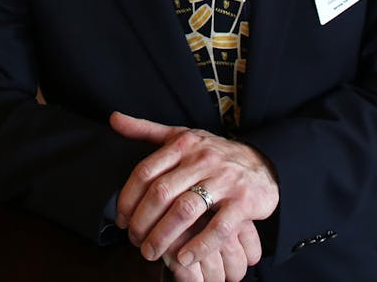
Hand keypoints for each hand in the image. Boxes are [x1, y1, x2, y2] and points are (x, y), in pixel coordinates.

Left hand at [110, 111, 277, 279]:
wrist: (263, 162)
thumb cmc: (214, 153)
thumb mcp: (181, 136)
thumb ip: (146, 130)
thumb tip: (113, 119)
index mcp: (183, 144)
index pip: (145, 171)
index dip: (128, 198)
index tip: (121, 219)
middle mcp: (202, 159)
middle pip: (161, 193)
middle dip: (142, 221)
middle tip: (134, 241)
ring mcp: (225, 180)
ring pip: (186, 210)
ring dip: (164, 236)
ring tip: (152, 253)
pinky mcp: (244, 201)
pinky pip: (218, 228)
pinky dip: (199, 245)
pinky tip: (185, 257)